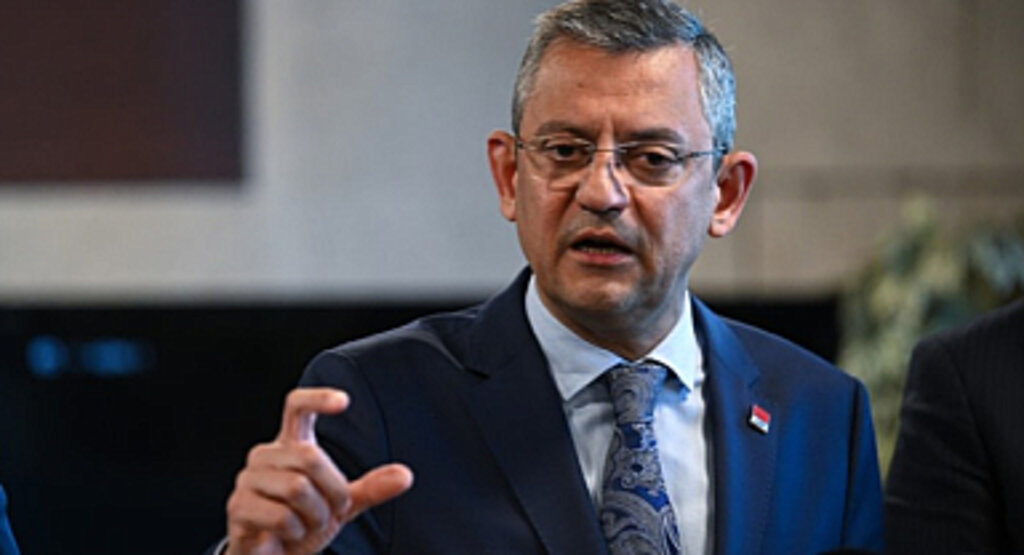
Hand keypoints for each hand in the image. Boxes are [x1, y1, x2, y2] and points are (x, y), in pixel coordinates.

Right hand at [225, 388, 413, 554]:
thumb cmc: (303, 523)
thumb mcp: (342, 504)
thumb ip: (371, 488)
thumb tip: (405, 476)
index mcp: (291, 445)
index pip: (297, 407)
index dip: (318, 399)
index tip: (345, 401)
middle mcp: (266, 455)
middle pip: (310, 456)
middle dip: (331, 492)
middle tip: (328, 511)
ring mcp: (248, 479)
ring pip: (296, 488)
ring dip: (314, 516)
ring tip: (305, 525)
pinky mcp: (238, 507)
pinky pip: (281, 516)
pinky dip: (296, 532)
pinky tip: (287, 535)